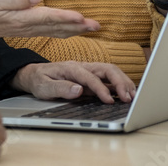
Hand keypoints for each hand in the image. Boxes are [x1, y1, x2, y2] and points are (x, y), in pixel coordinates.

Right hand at [0, 0, 98, 48]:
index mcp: (23, 18)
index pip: (48, 17)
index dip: (65, 17)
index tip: (81, 17)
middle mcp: (30, 26)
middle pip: (58, 27)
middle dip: (78, 26)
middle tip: (96, 25)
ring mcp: (32, 30)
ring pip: (58, 31)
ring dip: (76, 30)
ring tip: (92, 27)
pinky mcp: (32, 30)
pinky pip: (54, 32)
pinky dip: (67, 31)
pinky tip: (75, 29)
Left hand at [11, 61, 135, 103]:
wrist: (34, 75)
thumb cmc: (38, 80)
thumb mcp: (43, 86)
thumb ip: (60, 88)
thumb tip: (78, 90)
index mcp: (70, 67)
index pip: (90, 77)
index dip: (101, 88)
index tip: (109, 100)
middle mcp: (82, 67)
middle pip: (106, 69)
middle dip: (120, 82)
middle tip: (129, 98)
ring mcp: (88, 72)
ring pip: (111, 72)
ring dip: (123, 83)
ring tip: (133, 96)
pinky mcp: (91, 79)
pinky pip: (109, 79)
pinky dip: (120, 86)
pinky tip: (127, 95)